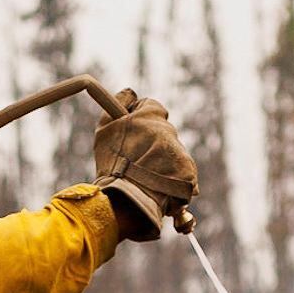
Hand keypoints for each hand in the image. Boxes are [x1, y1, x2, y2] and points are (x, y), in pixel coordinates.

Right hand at [92, 91, 196, 238]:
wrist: (128, 200)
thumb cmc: (112, 165)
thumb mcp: (104, 129)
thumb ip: (117, 104)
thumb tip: (131, 92)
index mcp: (148, 115)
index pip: (151, 105)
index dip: (141, 116)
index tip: (134, 129)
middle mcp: (167, 129)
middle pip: (163, 129)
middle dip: (152, 141)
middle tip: (137, 158)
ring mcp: (179, 150)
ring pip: (171, 150)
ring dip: (161, 160)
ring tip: (145, 177)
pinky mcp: (189, 171)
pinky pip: (182, 170)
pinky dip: (172, 177)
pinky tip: (157, 187)